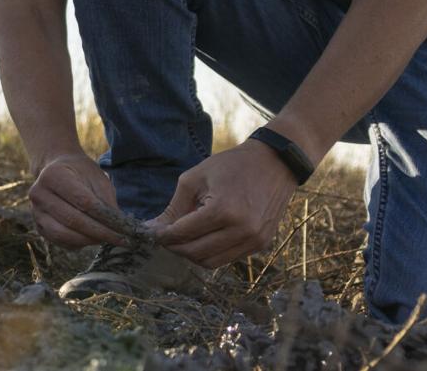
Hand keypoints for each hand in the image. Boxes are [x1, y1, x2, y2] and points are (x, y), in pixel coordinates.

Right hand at [28, 152, 129, 247]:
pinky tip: (92, 239)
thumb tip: (118, 225)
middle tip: (119, 239)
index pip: (82, 201)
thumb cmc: (79, 171)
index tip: (123, 228)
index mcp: (53, 175)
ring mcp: (35, 212)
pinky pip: (59, 241)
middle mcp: (39, 194)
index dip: (103, 217)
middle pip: (72, 220)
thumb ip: (106, 199)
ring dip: (88, 240)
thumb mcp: (97, 176)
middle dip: (99, 233)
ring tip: (106, 239)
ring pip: (63, 234)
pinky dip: (78, 243)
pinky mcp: (38, 226)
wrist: (56, 169)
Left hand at [146, 140, 297, 267]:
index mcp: (223, 210)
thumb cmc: (231, 165)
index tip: (152, 232)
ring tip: (183, 238)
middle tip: (164, 236)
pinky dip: (211, 252)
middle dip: (175, 247)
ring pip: (211, 262)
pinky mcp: (261, 244)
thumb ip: (175, 207)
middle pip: (196, 253)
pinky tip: (203, 237)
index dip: (163, 236)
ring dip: (192, 254)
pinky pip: (228, 258)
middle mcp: (242, 230)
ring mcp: (254, 240)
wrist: (274, 163)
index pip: (183, 234)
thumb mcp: (196, 178)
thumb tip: (153, 229)